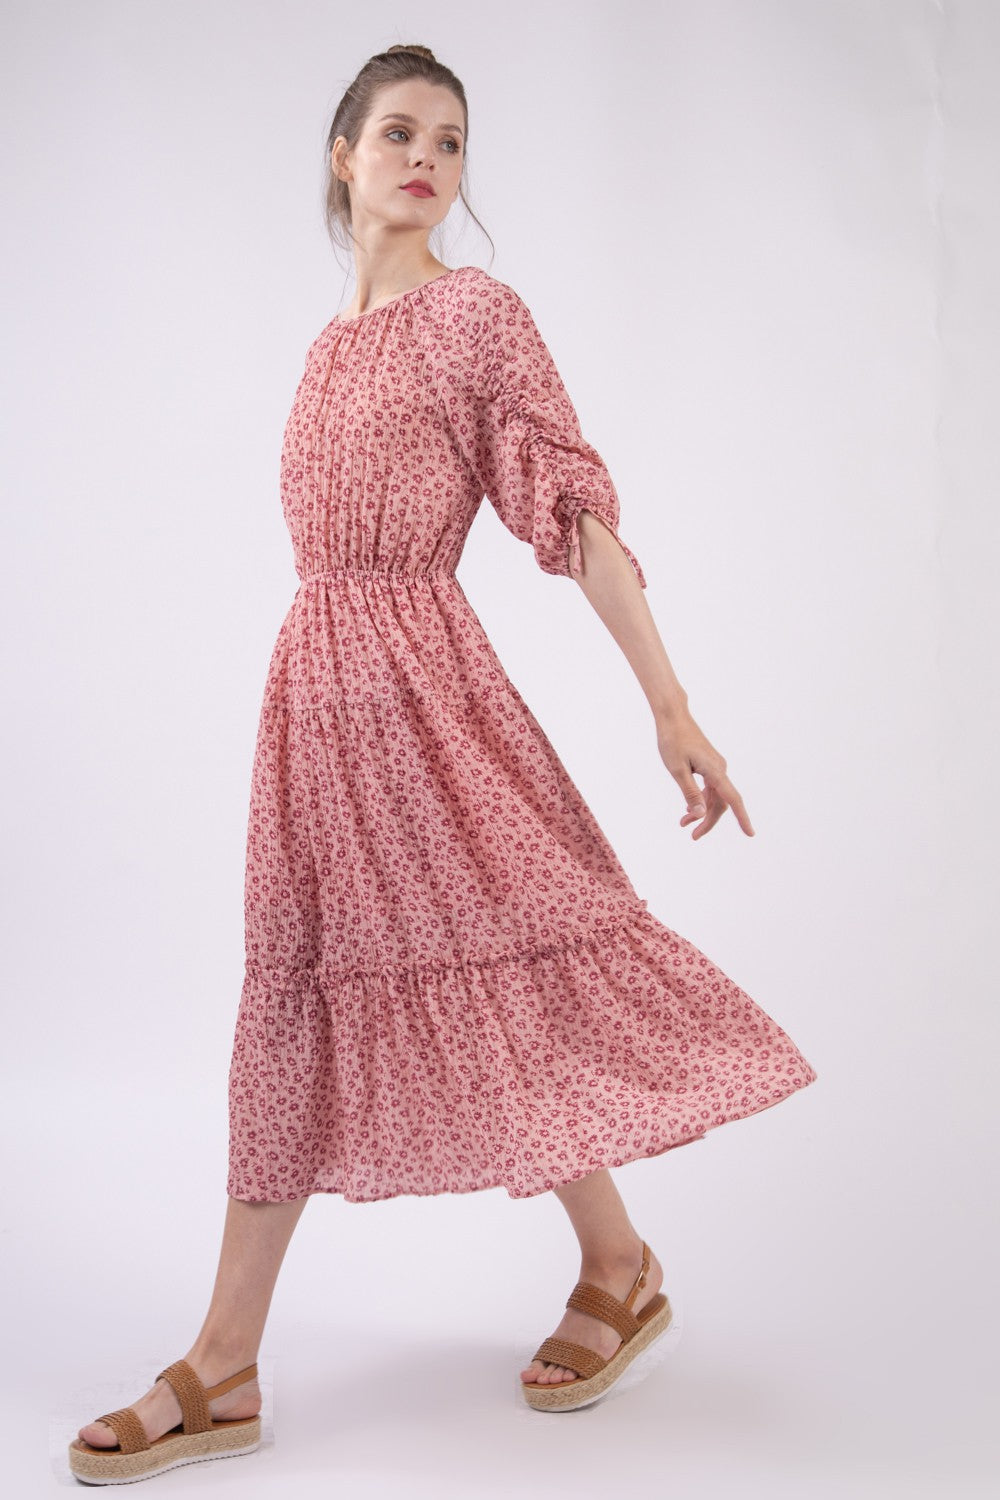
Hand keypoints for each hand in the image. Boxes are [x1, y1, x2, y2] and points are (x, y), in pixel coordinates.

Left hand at [655, 709, 754, 840]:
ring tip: (683, 824)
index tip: (751, 834)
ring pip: (714, 796)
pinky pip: (709, 787)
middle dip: (708, 821)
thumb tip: (701, 815)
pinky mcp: (709, 764)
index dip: (743, 818)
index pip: (733, 800)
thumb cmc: (673, 741)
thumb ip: (690, 793)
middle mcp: (720, 769)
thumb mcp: (677, 770)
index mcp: (715, 771)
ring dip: (701, 812)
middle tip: (693, 836)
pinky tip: (687, 808)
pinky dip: (700, 799)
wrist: (672, 716)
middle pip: (721, 803)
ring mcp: (715, 766)